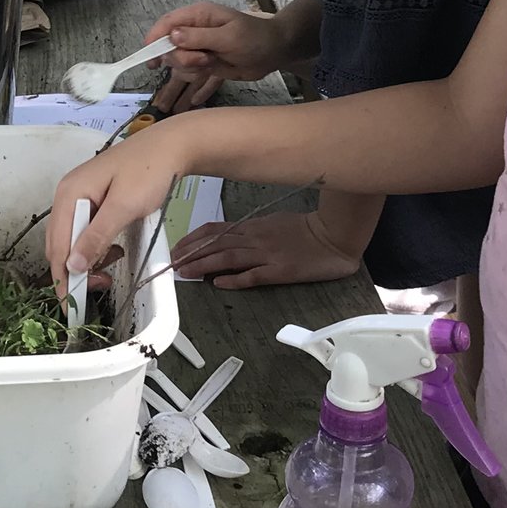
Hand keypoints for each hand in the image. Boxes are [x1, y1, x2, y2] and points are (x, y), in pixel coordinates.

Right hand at [46, 116, 198, 292]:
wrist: (173, 146)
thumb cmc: (149, 171)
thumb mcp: (124, 206)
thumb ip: (97, 237)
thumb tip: (72, 267)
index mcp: (69, 193)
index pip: (57, 245)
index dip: (63, 277)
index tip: (72, 306)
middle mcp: (68, 194)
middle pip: (60, 243)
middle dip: (75, 269)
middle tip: (101, 285)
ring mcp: (81, 195)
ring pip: (73, 238)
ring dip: (86, 257)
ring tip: (111, 264)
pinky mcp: (95, 198)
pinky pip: (86, 229)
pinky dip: (95, 245)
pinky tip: (113, 248)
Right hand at [150, 1, 292, 92]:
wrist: (274, 52)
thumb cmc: (254, 38)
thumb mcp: (228, 37)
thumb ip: (199, 37)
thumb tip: (171, 36)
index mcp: (198, 15)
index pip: (167, 23)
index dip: (154, 39)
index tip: (150, 58)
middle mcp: (194, 29)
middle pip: (168, 46)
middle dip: (181, 58)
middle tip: (204, 60)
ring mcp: (198, 46)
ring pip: (177, 60)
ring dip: (190, 67)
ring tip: (212, 63)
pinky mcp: (203, 61)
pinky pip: (189, 70)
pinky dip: (196, 74)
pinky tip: (211, 70)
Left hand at [169, 208, 364, 288]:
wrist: (335, 235)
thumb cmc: (306, 229)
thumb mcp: (274, 223)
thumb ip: (251, 231)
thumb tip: (227, 240)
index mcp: (253, 226)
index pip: (215, 230)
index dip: (193, 239)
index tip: (176, 248)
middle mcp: (256, 238)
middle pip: (217, 245)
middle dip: (191, 254)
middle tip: (171, 264)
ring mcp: (268, 254)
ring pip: (229, 258)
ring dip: (205, 265)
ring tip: (185, 273)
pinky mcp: (281, 270)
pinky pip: (254, 275)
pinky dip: (236, 279)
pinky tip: (220, 284)